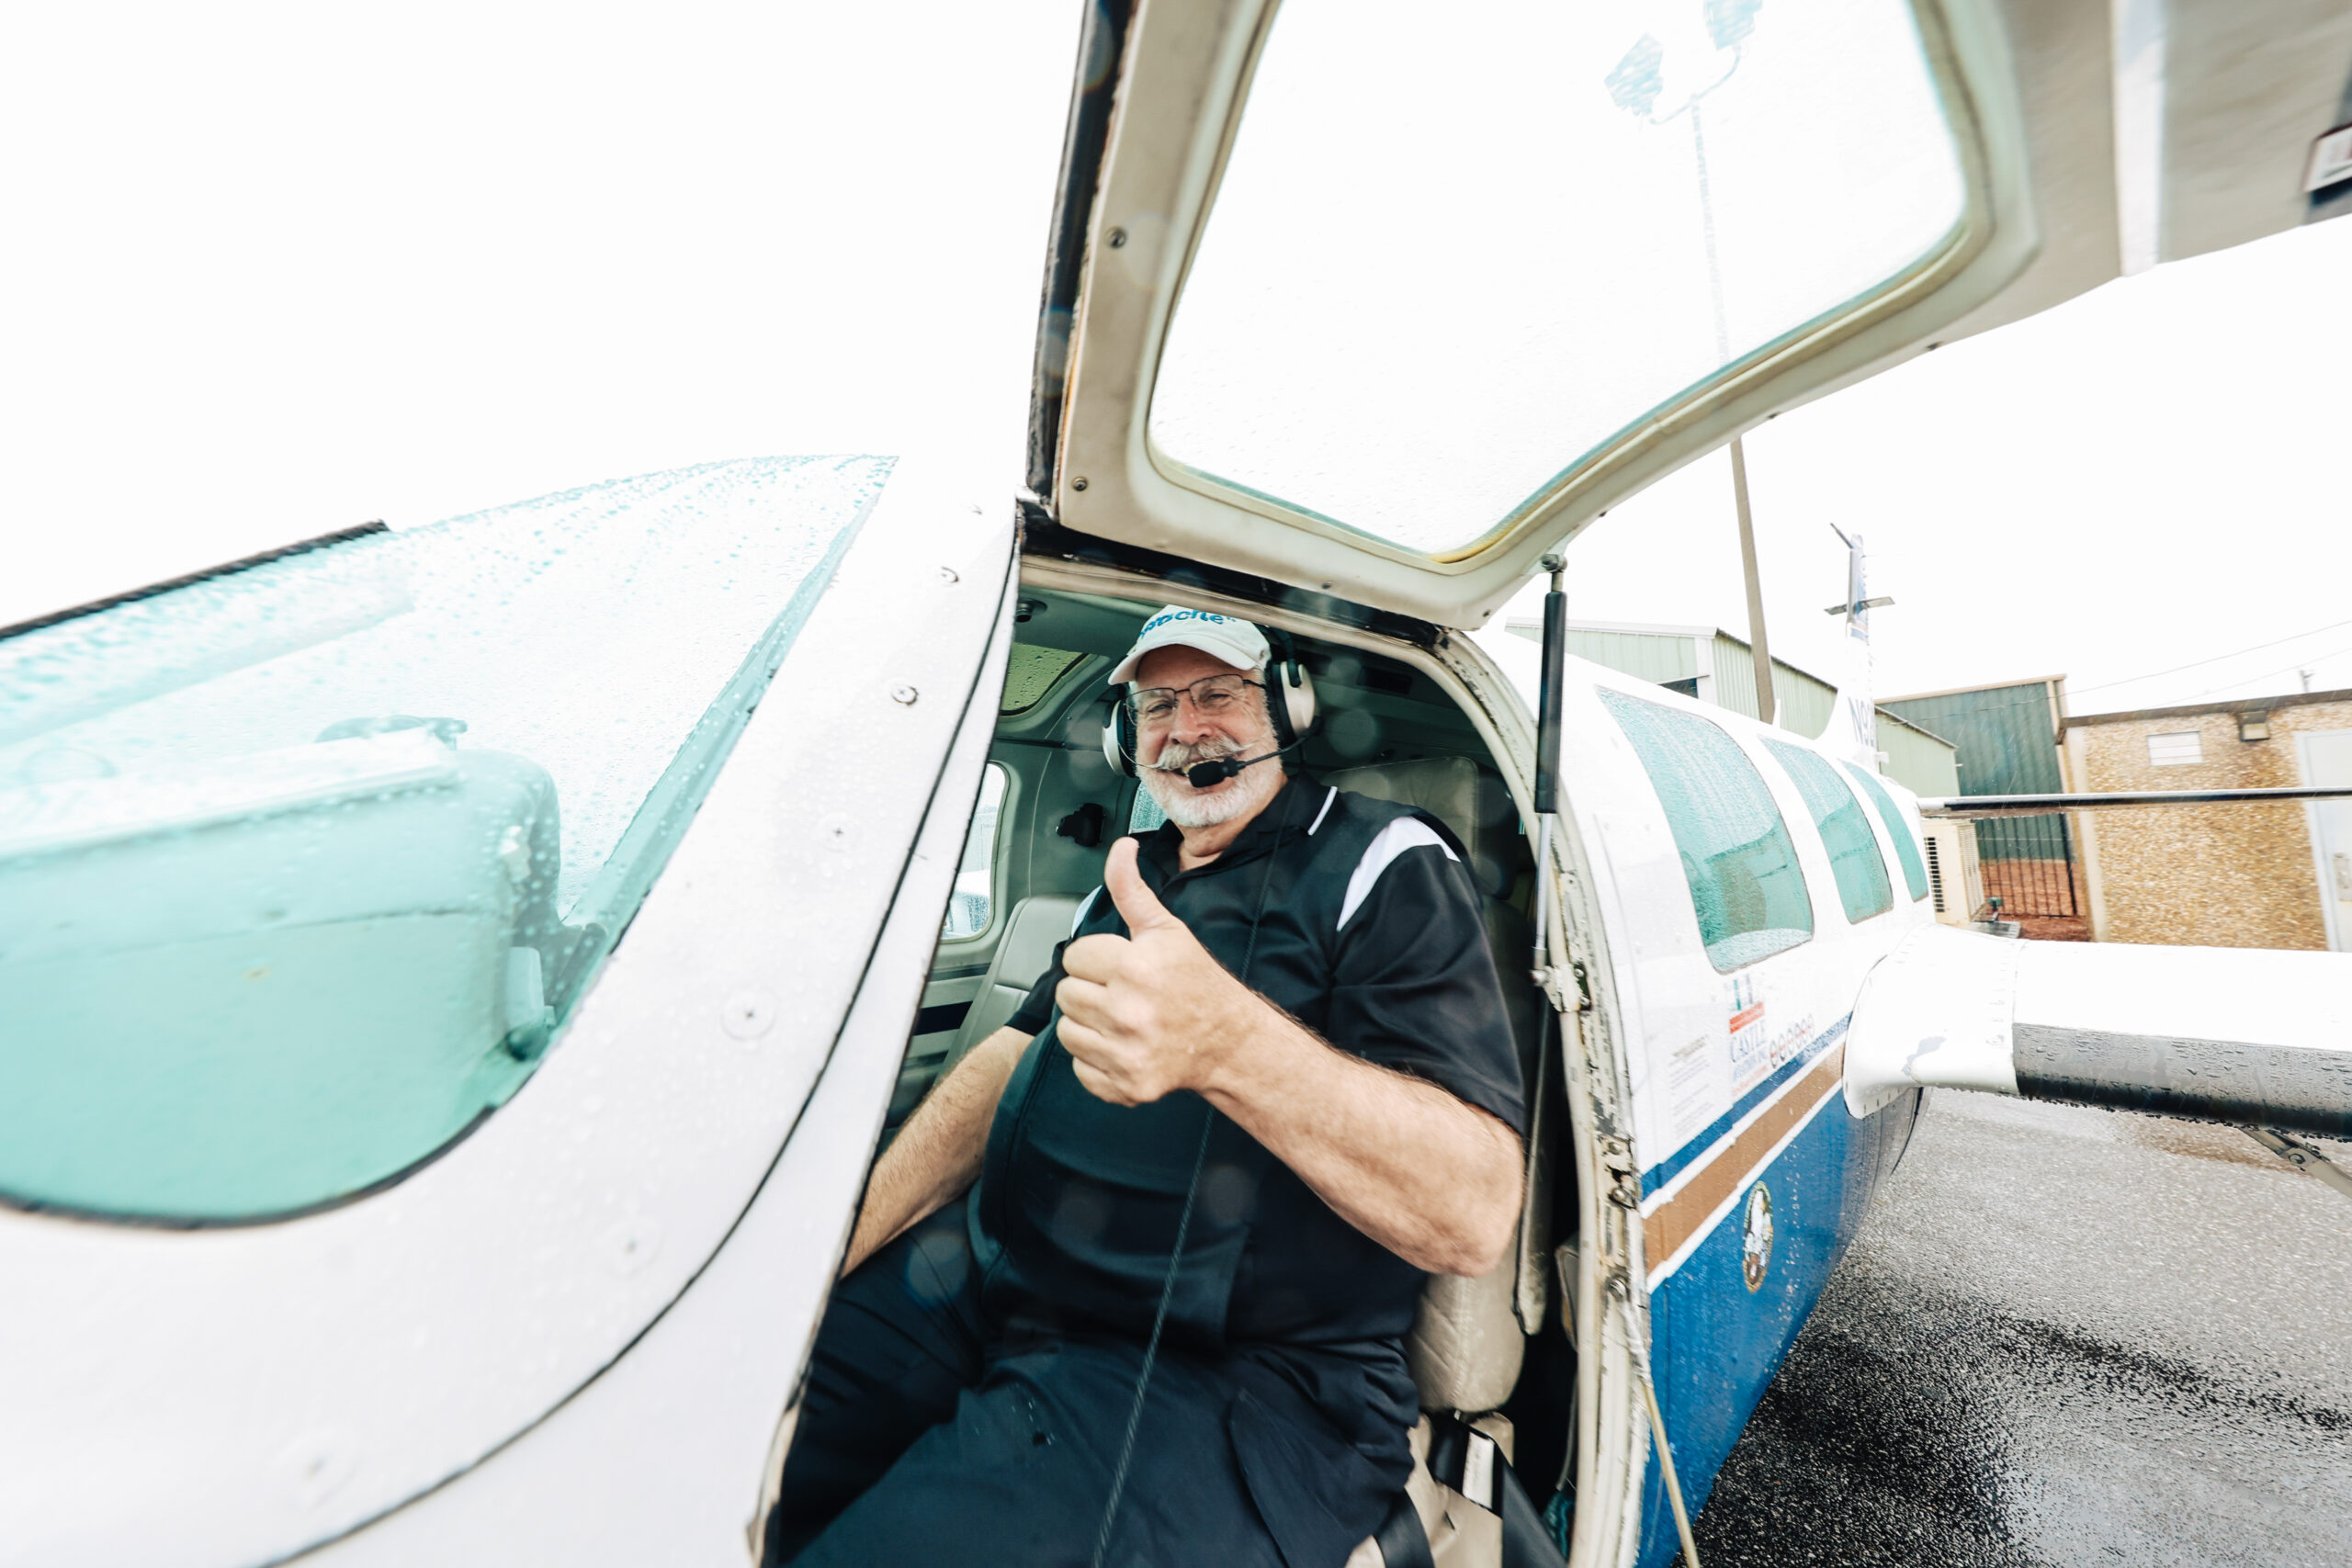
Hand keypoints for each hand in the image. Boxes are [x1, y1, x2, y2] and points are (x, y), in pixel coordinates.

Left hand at [1055, 837, 1253, 1105]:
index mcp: (1136, 967)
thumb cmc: (1196, 983)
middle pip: (1066, 994)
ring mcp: (1127, 1053)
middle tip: (1120, 992)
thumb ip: (1131, 889)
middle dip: (1089, 990)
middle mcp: (1129, 1012)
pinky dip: (1096, 1061)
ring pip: (1067, 1031)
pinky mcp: (1126, 1085)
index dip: (1095, 958)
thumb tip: (1120, 848)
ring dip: (1088, 1024)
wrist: (1229, 1041)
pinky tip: (1124, 1047)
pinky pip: (1081, 1069)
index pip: (1075, 956)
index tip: (1120, 965)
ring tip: (1121, 1018)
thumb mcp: (1166, 929)